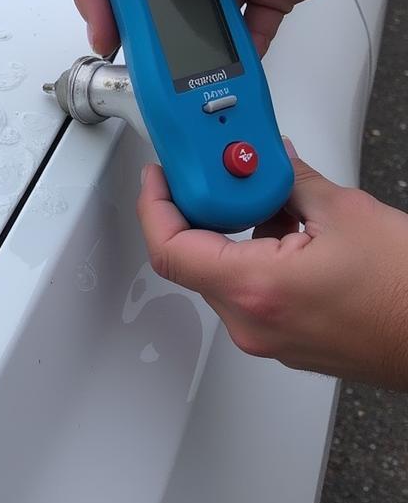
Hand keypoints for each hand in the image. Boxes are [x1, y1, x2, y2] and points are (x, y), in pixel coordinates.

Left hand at [137, 141, 407, 388]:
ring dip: (231, 234)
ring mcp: (266, 338)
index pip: (170, 249)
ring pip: (220, 276)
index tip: (159, 178)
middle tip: (216, 177)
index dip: (154, 206)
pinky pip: (247, 294)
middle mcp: (252, 322)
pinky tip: (286, 232)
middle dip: (199, 212)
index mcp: (257, 288)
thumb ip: (292, 180)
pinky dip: (252, 258)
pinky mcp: (284, 342)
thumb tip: (270, 160)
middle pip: (191, 261)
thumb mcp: (347, 214)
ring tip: (270, 202)